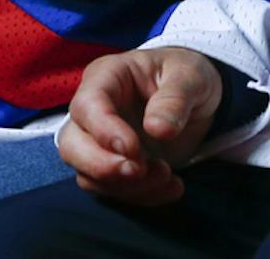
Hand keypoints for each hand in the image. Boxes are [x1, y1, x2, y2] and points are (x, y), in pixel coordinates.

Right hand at [58, 47, 221, 205]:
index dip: (105, 131)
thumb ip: (175, 99)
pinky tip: (172, 186)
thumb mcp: (191, 76)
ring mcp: (98, 141)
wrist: (197, 97)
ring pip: (87, 174)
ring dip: (126, 186)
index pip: (88, 105)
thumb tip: (158, 130)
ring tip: (168, 176)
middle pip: (72, 144)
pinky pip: (111, 190)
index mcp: (108, 75)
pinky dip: (140, 195)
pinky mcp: (110, 166)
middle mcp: (94, 109)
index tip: (134, 150)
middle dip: (102, 166)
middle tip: (139, 171)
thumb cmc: (186, 76)